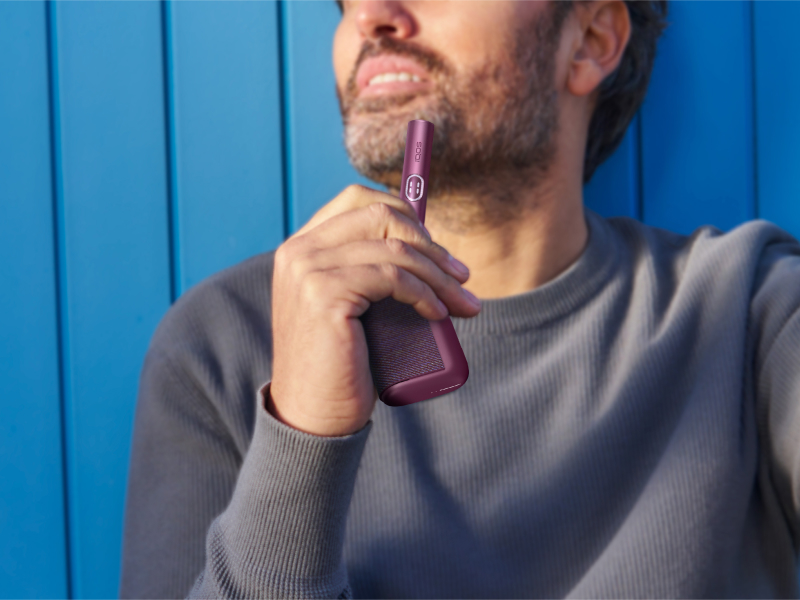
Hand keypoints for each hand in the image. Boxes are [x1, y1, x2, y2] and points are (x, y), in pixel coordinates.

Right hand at [268, 184, 480, 436]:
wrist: (313, 416)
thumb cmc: (341, 364)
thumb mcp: (354, 306)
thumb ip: (372, 272)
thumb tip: (433, 250)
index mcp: (302, 248)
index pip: (358, 199)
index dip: (406, 213)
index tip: (437, 248)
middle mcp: (299, 251)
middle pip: (381, 214)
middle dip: (431, 245)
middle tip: (461, 276)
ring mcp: (308, 270)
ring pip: (395, 248)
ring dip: (439, 275)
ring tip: (463, 303)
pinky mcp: (324, 294)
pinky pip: (393, 277)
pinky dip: (425, 292)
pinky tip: (439, 313)